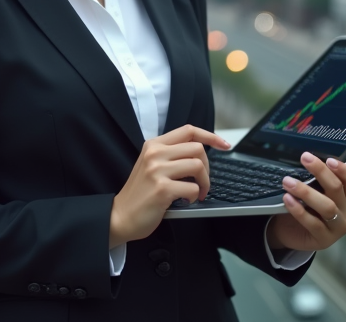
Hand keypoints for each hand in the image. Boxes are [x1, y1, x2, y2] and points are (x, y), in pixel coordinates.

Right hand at [109, 125, 231, 247]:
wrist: (120, 216)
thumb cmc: (140, 194)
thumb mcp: (151, 165)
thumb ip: (171, 155)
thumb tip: (200, 154)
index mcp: (154, 145)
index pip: (188, 130)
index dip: (211, 136)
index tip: (225, 144)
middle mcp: (155, 153)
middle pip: (197, 149)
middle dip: (207, 168)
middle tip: (202, 182)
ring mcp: (157, 170)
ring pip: (198, 166)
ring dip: (204, 183)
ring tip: (197, 193)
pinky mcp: (162, 189)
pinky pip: (193, 188)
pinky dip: (195, 197)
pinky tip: (186, 201)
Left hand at [267, 152, 345, 251]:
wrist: (291, 232)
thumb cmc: (307, 206)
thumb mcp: (315, 191)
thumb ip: (317, 180)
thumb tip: (308, 159)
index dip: (343, 170)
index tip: (328, 159)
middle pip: (337, 190)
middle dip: (321, 172)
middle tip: (304, 158)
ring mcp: (338, 229)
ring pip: (327, 207)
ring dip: (306, 192)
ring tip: (288, 182)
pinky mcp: (324, 240)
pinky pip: (313, 223)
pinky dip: (299, 210)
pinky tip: (287, 199)